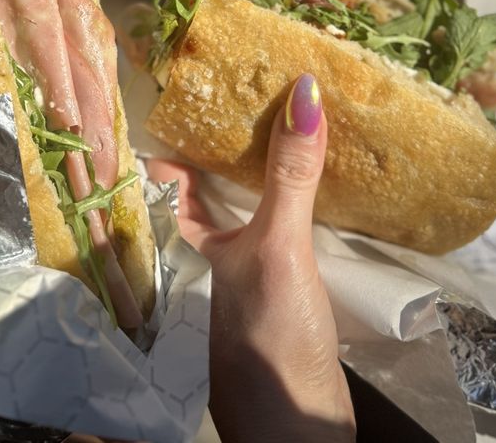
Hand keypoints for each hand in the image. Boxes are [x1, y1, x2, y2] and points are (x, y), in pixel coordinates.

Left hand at [148, 73, 355, 442]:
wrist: (302, 426)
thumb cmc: (271, 335)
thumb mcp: (279, 245)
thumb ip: (289, 176)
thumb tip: (306, 92)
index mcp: (193, 239)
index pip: (169, 176)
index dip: (178, 134)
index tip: (199, 88)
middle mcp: (213, 251)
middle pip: (214, 184)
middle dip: (233, 141)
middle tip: (260, 86)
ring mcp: (248, 270)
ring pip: (251, 205)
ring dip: (271, 168)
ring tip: (297, 118)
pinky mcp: (283, 289)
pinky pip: (286, 229)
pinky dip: (300, 202)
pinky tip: (326, 184)